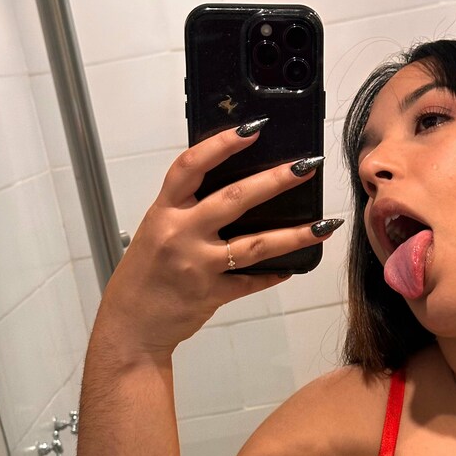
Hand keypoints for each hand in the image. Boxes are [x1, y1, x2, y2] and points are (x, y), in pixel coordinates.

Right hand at [96, 124, 339, 356]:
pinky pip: (252, 282)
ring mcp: (198, 266)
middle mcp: (180, 234)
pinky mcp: (212, 295)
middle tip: (307, 167)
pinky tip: (294, 267)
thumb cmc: (142, 277)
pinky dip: (274, 274)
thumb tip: (230, 191)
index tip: (253, 129)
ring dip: (294, 234)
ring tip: (324, 225)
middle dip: (276, 180)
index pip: (191, 166)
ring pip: (256, 245)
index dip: (222, 144)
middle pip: (234, 199)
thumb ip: (185, 212)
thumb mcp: (155, 232)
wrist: (130, 327)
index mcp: (163, 212)